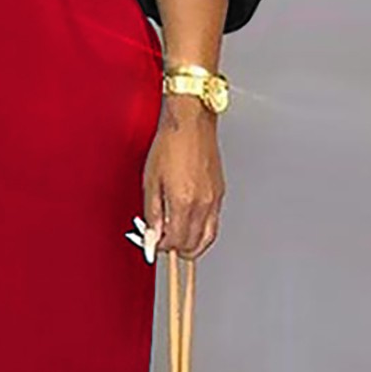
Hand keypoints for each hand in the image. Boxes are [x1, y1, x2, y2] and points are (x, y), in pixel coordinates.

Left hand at [142, 95, 225, 259]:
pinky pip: (214, 223)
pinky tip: (190, 224)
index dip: (161, 246)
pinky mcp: (220, 192)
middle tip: (162, 240)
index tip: (151, 241)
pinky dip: (202, 231)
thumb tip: (151, 236)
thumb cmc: (169, 144)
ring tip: (176, 238)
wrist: (190, 123)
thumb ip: (152, 213)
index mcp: (183, 202)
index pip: (175, 241)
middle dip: (176, 248)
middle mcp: (203, 204)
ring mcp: (215, 199)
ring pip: (208, 238)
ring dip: (192, 244)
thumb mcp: (151, 180)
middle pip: (193, 245)